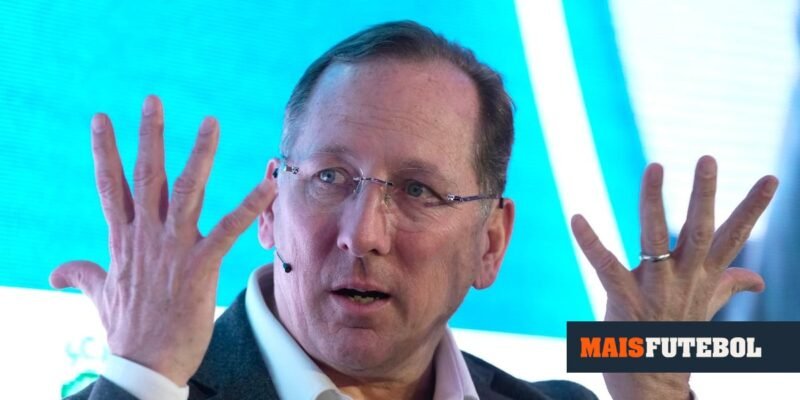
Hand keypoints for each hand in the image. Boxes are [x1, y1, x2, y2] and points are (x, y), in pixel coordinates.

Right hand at [49, 96, 274, 385]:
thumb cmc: (127, 329)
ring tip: (211, 122)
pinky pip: (229, 227)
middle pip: (145, 176)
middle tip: (153, 100)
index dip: (106, 151)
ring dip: (199, 155)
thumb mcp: (100, 294)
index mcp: (123, 239)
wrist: (146, 362)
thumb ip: (82, 274)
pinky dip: (250, 204)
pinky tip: (269, 182)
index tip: (102, 119)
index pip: (111, 186)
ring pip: (186, 190)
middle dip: (149, 136)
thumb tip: (55, 271)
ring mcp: (173, 248)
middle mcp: (146, 236)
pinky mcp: (201, 264)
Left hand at [571, 156, 777, 399]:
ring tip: (655, 166)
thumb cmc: (676, 336)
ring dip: (653, 202)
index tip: (773, 177)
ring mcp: (655, 289)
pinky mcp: (624, 299)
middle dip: (704, 194)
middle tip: (708, 157)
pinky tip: (577, 217)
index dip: (753, 208)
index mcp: (703, 277)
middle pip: (700, 231)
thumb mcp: (706, 307)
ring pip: (656, 239)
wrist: (653, 384)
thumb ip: (728, 285)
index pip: (734, 237)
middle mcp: (684, 279)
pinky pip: (606, 266)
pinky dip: (591, 242)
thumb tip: (759, 279)